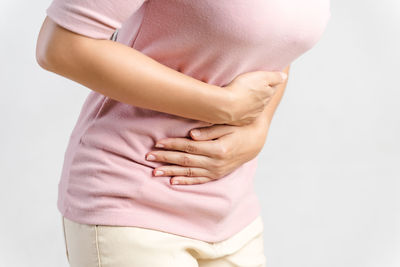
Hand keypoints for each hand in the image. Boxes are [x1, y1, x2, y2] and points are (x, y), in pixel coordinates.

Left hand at [145, 122, 266, 184]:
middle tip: (148, 157)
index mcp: (218, 148)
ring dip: (171, 172)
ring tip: (154, 172)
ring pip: (189, 172)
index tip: (157, 143)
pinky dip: (185, 181)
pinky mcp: (217, 175)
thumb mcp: (228, 125)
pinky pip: (199, 180)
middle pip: (186, 161)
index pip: (189, 147)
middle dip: (166, 159)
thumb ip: (210, 131)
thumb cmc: (239, 129)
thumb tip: (191, 134)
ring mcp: (216, 171)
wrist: (255, 141)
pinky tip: (173, 182)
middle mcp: (216, 162)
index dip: (172, 145)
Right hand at [220, 70, 286, 125]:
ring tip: (242, 96)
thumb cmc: (242, 89)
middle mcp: (262, 107)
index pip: (272, 88)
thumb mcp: (261, 77)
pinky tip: (236, 107)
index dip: (268, 82)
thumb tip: (284, 77)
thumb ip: (274, 77)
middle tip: (251, 86)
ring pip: (254, 107)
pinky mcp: (241, 121)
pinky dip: (242, 111)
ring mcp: (251, 115)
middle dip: (260, 93)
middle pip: (263, 98)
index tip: (263, 79)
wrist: (225, 106)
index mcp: (268, 95)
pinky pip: (244, 115)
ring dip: (250, 103)